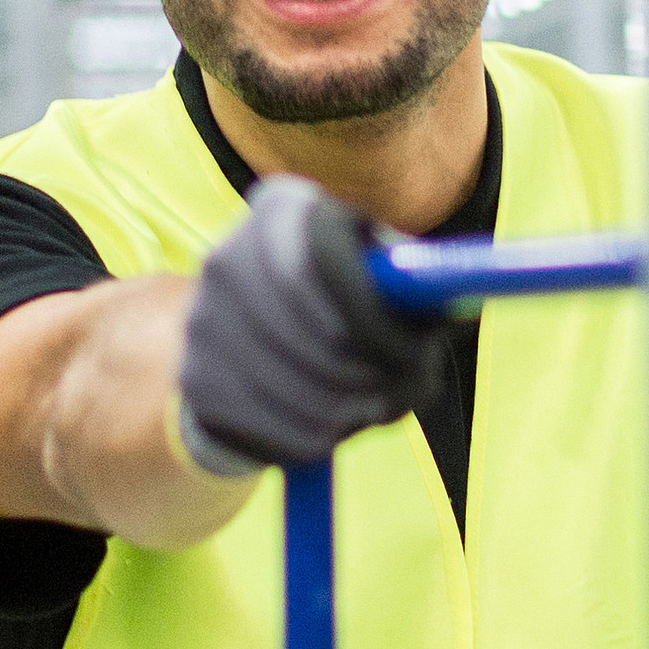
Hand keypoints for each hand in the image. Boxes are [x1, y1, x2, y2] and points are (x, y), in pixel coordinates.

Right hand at [175, 175, 444, 473]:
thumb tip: (453, 301)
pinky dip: (317, 439)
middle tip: (406, 392)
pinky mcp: (194, 380)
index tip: (417, 353)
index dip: (379, 317)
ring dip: (354, 412)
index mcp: (281, 209)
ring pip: (303, 391)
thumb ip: (414, 277)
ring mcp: (202, 320)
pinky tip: (329, 424)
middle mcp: (227, 256)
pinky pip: (277, 429)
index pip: (329, 260)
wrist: (244, 337)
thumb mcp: (376, 267)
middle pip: (317, 332)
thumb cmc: (339, 296)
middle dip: (375, 373)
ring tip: (372, 407)